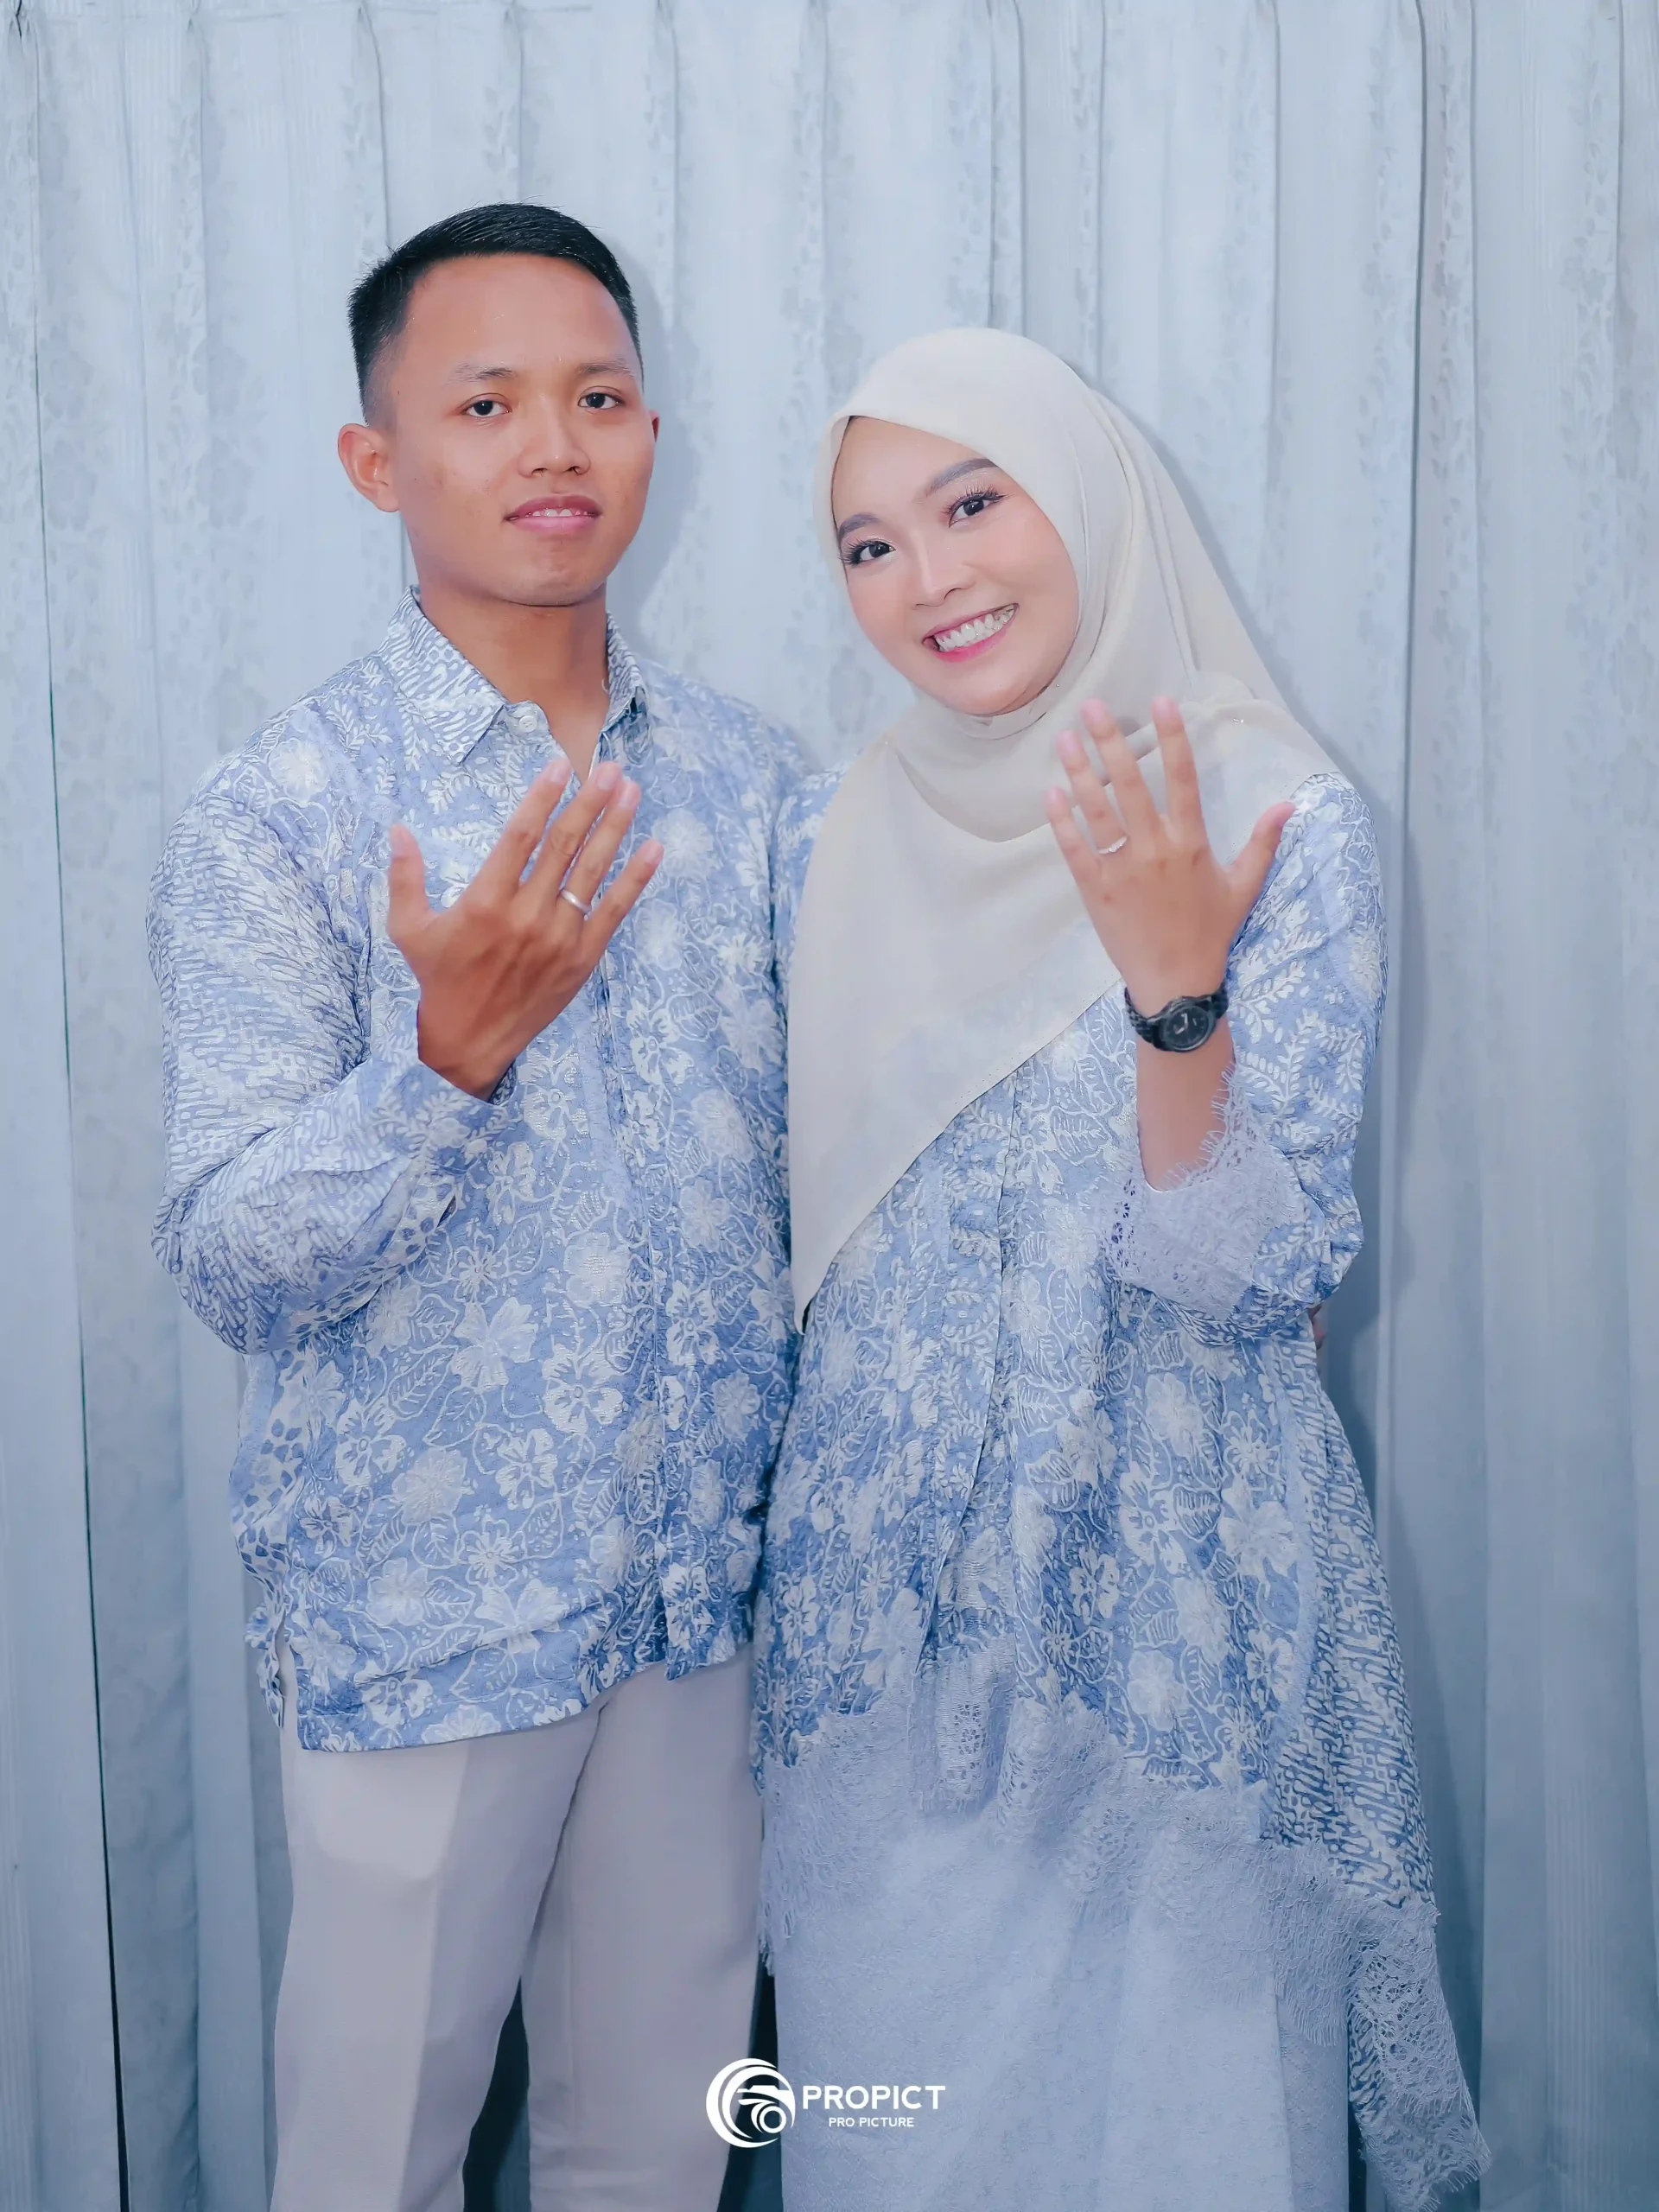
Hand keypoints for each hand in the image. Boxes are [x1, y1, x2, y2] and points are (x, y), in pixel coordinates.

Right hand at [387, 760, 662, 1097]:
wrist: (471, 1040)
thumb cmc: (439, 979)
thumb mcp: (410, 929)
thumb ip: (405, 877)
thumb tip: (398, 829)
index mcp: (485, 903)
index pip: (520, 837)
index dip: (542, 798)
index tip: (560, 765)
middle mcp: (526, 916)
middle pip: (565, 846)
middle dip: (590, 801)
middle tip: (610, 767)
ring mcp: (559, 938)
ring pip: (593, 872)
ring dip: (615, 827)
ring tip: (632, 791)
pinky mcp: (582, 958)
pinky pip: (615, 911)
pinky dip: (636, 879)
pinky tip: (653, 848)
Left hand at [1044, 696, 1291, 1012]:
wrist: (1176, 984)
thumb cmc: (1211, 933)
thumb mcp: (1243, 887)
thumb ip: (1263, 844)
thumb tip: (1289, 804)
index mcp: (1191, 842)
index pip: (1183, 778)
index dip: (1172, 738)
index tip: (1160, 701)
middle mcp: (1155, 849)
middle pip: (1130, 784)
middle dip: (1110, 742)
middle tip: (1092, 707)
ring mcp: (1122, 869)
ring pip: (1097, 811)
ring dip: (1079, 772)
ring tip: (1064, 739)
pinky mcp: (1095, 890)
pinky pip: (1076, 850)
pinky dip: (1063, 822)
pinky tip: (1051, 793)